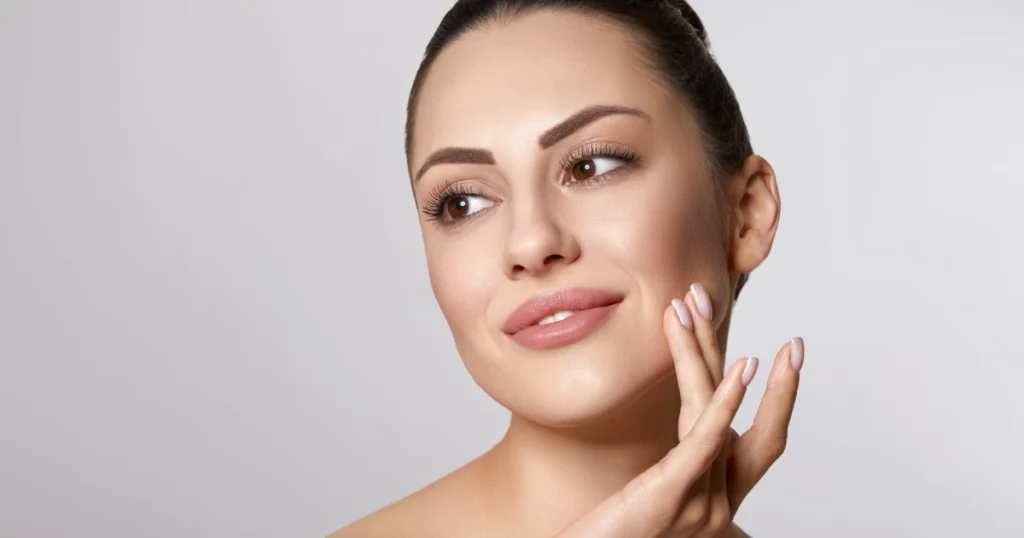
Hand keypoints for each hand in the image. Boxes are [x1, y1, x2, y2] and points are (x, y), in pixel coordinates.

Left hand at [554, 284, 803, 537]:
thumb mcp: (656, 499)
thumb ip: (678, 472)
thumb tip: (694, 435)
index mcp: (717, 498)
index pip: (760, 441)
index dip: (781, 399)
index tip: (788, 354)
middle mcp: (719, 502)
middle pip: (753, 425)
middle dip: (773, 377)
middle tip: (783, 333)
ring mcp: (702, 503)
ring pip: (715, 415)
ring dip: (707, 353)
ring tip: (697, 306)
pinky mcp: (673, 494)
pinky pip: (706, 442)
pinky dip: (726, 402)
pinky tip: (740, 369)